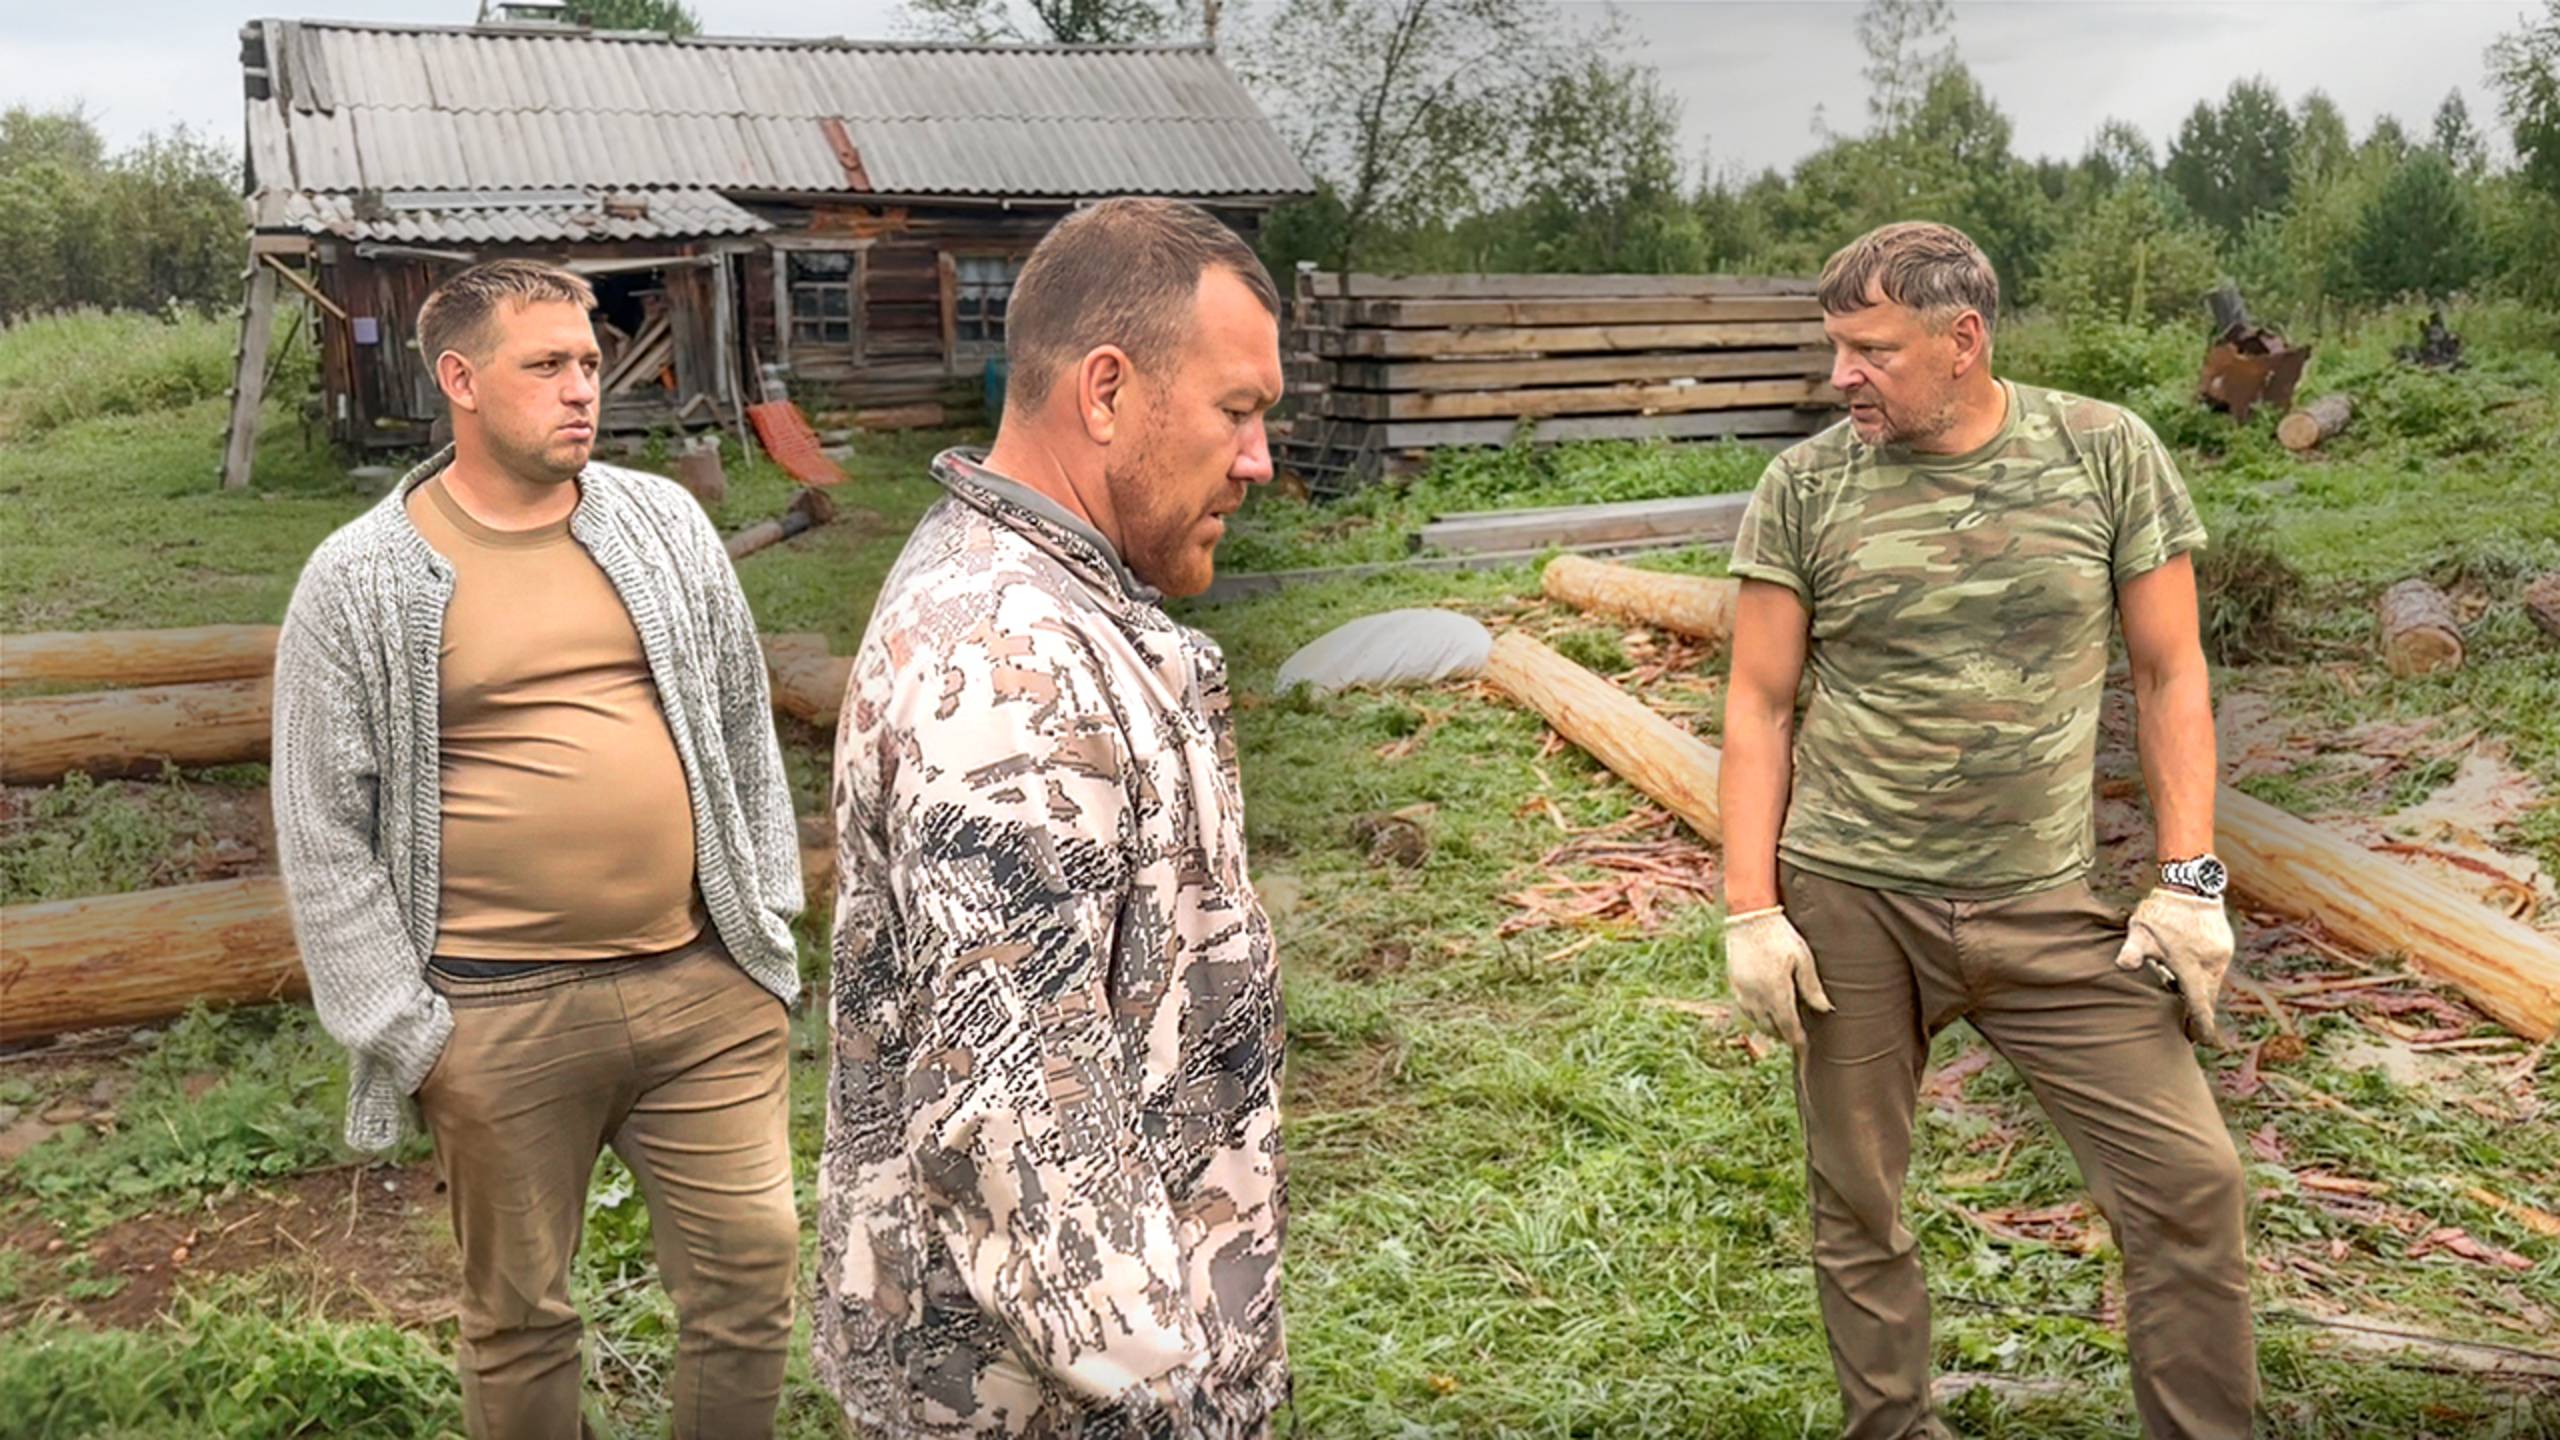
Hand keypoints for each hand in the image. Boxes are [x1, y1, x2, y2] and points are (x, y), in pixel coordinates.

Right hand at [1724, 906, 1832, 1049]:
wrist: (1749, 917)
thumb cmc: (1780, 935)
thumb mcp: (1802, 958)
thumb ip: (1812, 986)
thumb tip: (1825, 1009)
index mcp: (1776, 993)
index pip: (1788, 1027)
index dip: (1797, 1040)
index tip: (1805, 1048)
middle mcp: (1756, 997)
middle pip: (1771, 1028)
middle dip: (1784, 1035)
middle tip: (1796, 1037)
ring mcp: (1742, 992)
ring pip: (1757, 1021)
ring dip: (1770, 1027)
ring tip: (1782, 1026)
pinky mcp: (1734, 984)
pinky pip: (1746, 1009)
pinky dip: (1757, 1015)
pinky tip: (1765, 1010)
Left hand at [2114, 886, 2234, 1045]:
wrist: (2190, 884)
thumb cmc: (2162, 911)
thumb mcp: (2140, 931)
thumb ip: (2132, 952)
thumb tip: (2122, 966)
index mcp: (2192, 968)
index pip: (2199, 1006)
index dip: (2201, 1027)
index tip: (2203, 1042)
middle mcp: (2211, 965)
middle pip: (2207, 999)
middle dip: (2200, 1015)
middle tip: (2191, 1030)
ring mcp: (2221, 955)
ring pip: (2213, 984)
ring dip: (2201, 995)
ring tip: (2187, 1004)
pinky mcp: (2224, 946)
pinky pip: (2216, 969)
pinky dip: (2205, 978)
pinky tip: (2191, 978)